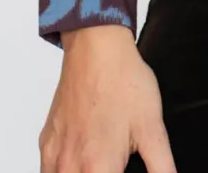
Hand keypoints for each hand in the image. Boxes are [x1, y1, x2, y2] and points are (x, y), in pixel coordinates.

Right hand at [38, 25, 176, 172]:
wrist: (96, 47)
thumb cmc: (123, 81)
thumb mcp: (152, 127)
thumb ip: (161, 166)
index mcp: (97, 168)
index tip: (125, 170)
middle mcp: (70, 167)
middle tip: (116, 164)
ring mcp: (53, 156)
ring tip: (101, 162)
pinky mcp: (46, 143)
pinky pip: (48, 172)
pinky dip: (63, 172)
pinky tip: (82, 160)